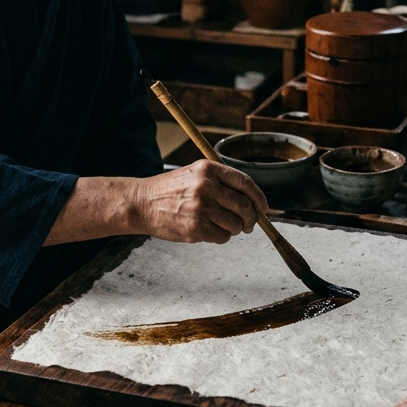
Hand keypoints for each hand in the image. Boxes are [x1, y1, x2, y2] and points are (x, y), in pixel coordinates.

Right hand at [45, 160, 266, 245]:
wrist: (141, 203)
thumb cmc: (171, 190)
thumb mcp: (195, 173)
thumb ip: (222, 182)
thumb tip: (253, 202)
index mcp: (209, 169)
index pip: (246, 183)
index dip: (259, 198)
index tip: (264, 208)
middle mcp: (207, 186)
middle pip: (244, 206)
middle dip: (251, 219)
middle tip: (248, 224)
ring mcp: (201, 207)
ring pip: (235, 225)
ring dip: (234, 229)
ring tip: (222, 226)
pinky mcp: (195, 227)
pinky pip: (222, 237)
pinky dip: (220, 237)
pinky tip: (209, 232)